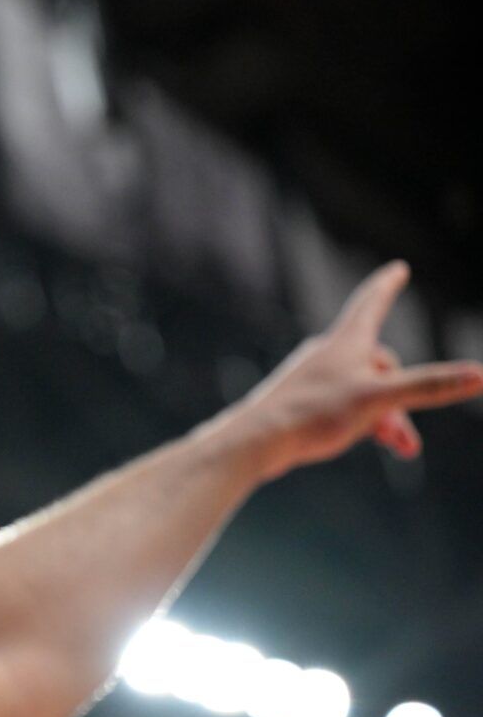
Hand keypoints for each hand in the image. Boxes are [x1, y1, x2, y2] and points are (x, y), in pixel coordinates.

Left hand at [233, 261, 482, 481]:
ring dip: (387, 418)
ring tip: (399, 448)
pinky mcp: (302, 402)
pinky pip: (343, 406)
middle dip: (403, 400)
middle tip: (406, 441)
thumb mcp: (380, 399)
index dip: (387, 285)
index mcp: (345, 342)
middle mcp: (327, 353)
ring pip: (365, 391)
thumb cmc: (314, 414)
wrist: (256, 441)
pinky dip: (362, 423)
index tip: (396, 267)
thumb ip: (429, 386)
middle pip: (382, 365)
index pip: (372, 302)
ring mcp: (313, 377)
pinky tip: (363, 441)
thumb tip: (480, 375)